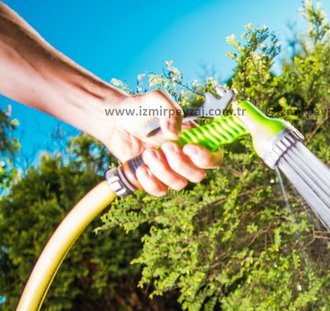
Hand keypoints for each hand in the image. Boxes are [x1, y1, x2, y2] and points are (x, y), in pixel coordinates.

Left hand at [97, 90, 221, 196]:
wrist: (115, 121)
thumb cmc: (139, 108)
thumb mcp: (156, 100)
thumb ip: (170, 110)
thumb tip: (175, 134)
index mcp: (194, 141)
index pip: (214, 158)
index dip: (207, 158)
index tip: (188, 148)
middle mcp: (186, 158)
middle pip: (198, 175)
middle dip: (180, 163)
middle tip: (164, 146)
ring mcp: (170, 170)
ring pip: (179, 184)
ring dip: (162, 170)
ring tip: (147, 153)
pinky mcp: (154, 179)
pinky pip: (160, 191)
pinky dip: (150, 182)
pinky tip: (141, 168)